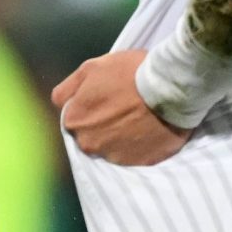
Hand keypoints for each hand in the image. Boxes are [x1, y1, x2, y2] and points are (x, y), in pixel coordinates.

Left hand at [53, 49, 191, 165]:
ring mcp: (114, 157)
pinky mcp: (139, 164)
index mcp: (75, 120)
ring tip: (138, 121)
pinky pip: (135, 157)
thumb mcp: (92, 67)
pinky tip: (149, 131)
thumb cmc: (129, 72)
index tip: (105, 100)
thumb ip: (68, 88)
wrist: (170, 87)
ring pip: (112, 149)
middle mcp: (89, 144)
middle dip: (102, 127)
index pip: (73, 119)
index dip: (89, 108)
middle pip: (91, 137)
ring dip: (121, 138)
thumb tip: (61, 104)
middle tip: (122, 110)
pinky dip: (140, 147)